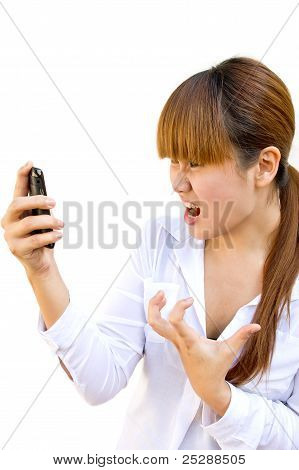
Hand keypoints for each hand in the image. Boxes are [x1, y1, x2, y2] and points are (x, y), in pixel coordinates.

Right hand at [0, 161, 63, 275]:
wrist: (40, 262)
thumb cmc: (42, 238)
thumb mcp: (42, 220)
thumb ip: (41, 208)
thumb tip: (48, 198)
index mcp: (15, 211)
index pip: (17, 190)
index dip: (21, 175)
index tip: (30, 164)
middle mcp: (9, 221)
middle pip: (18, 203)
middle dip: (37, 200)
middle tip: (54, 203)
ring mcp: (10, 235)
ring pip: (29, 222)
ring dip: (49, 221)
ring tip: (61, 224)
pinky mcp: (17, 248)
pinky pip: (35, 239)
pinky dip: (50, 236)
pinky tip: (58, 235)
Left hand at [148, 290, 260, 412]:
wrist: (205, 385)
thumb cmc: (216, 368)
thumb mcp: (230, 351)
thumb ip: (242, 336)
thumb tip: (257, 326)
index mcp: (190, 342)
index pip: (175, 322)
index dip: (179, 306)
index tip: (191, 299)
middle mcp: (178, 341)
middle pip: (155, 323)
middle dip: (154, 307)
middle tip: (162, 292)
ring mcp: (174, 341)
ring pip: (154, 325)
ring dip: (153, 308)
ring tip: (162, 294)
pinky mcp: (174, 341)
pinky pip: (160, 326)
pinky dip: (158, 313)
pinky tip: (166, 303)